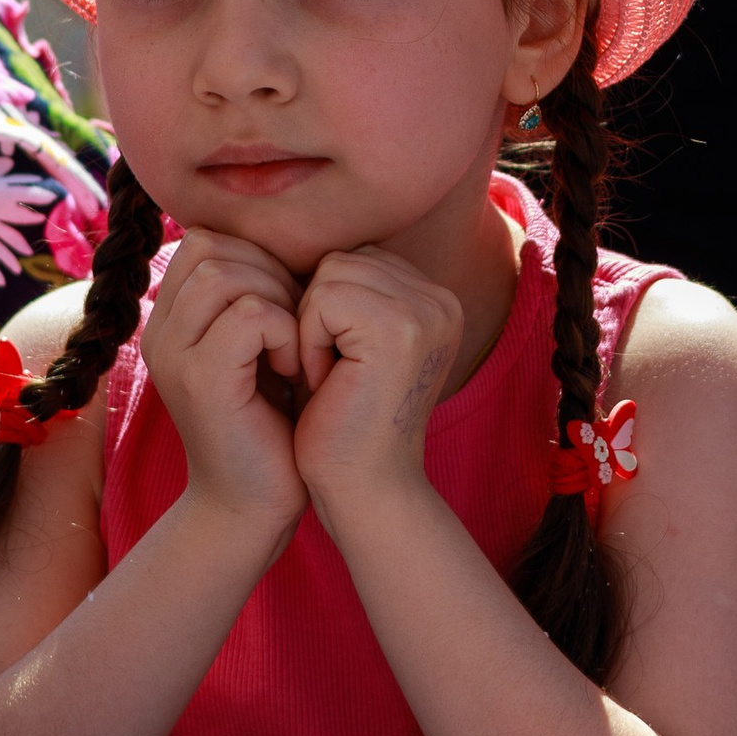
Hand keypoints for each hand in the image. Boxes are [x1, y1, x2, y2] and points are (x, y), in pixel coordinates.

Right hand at [139, 230, 306, 549]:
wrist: (254, 506)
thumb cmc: (271, 425)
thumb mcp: (259, 347)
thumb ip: (256, 294)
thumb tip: (290, 237)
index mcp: (169, 319)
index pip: (204, 239)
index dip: (256, 256)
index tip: (286, 306)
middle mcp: (159, 331)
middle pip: (213, 246)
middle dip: (271, 273)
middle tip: (296, 328)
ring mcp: (173, 354)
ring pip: (228, 273)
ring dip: (279, 302)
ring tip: (293, 349)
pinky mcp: (200, 379)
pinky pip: (249, 313)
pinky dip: (286, 333)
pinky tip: (293, 369)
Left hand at [290, 244, 463, 530]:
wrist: (363, 493)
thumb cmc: (343, 425)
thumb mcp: (350, 346)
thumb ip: (349, 293)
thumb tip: (294, 243)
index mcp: (435, 301)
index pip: (355, 259)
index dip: (326, 309)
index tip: (340, 367)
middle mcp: (441, 300)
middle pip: (343, 260)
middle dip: (317, 316)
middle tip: (332, 376)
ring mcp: (426, 311)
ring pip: (330, 274)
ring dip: (311, 328)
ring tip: (330, 378)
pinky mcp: (399, 327)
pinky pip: (323, 298)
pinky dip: (310, 341)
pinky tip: (327, 383)